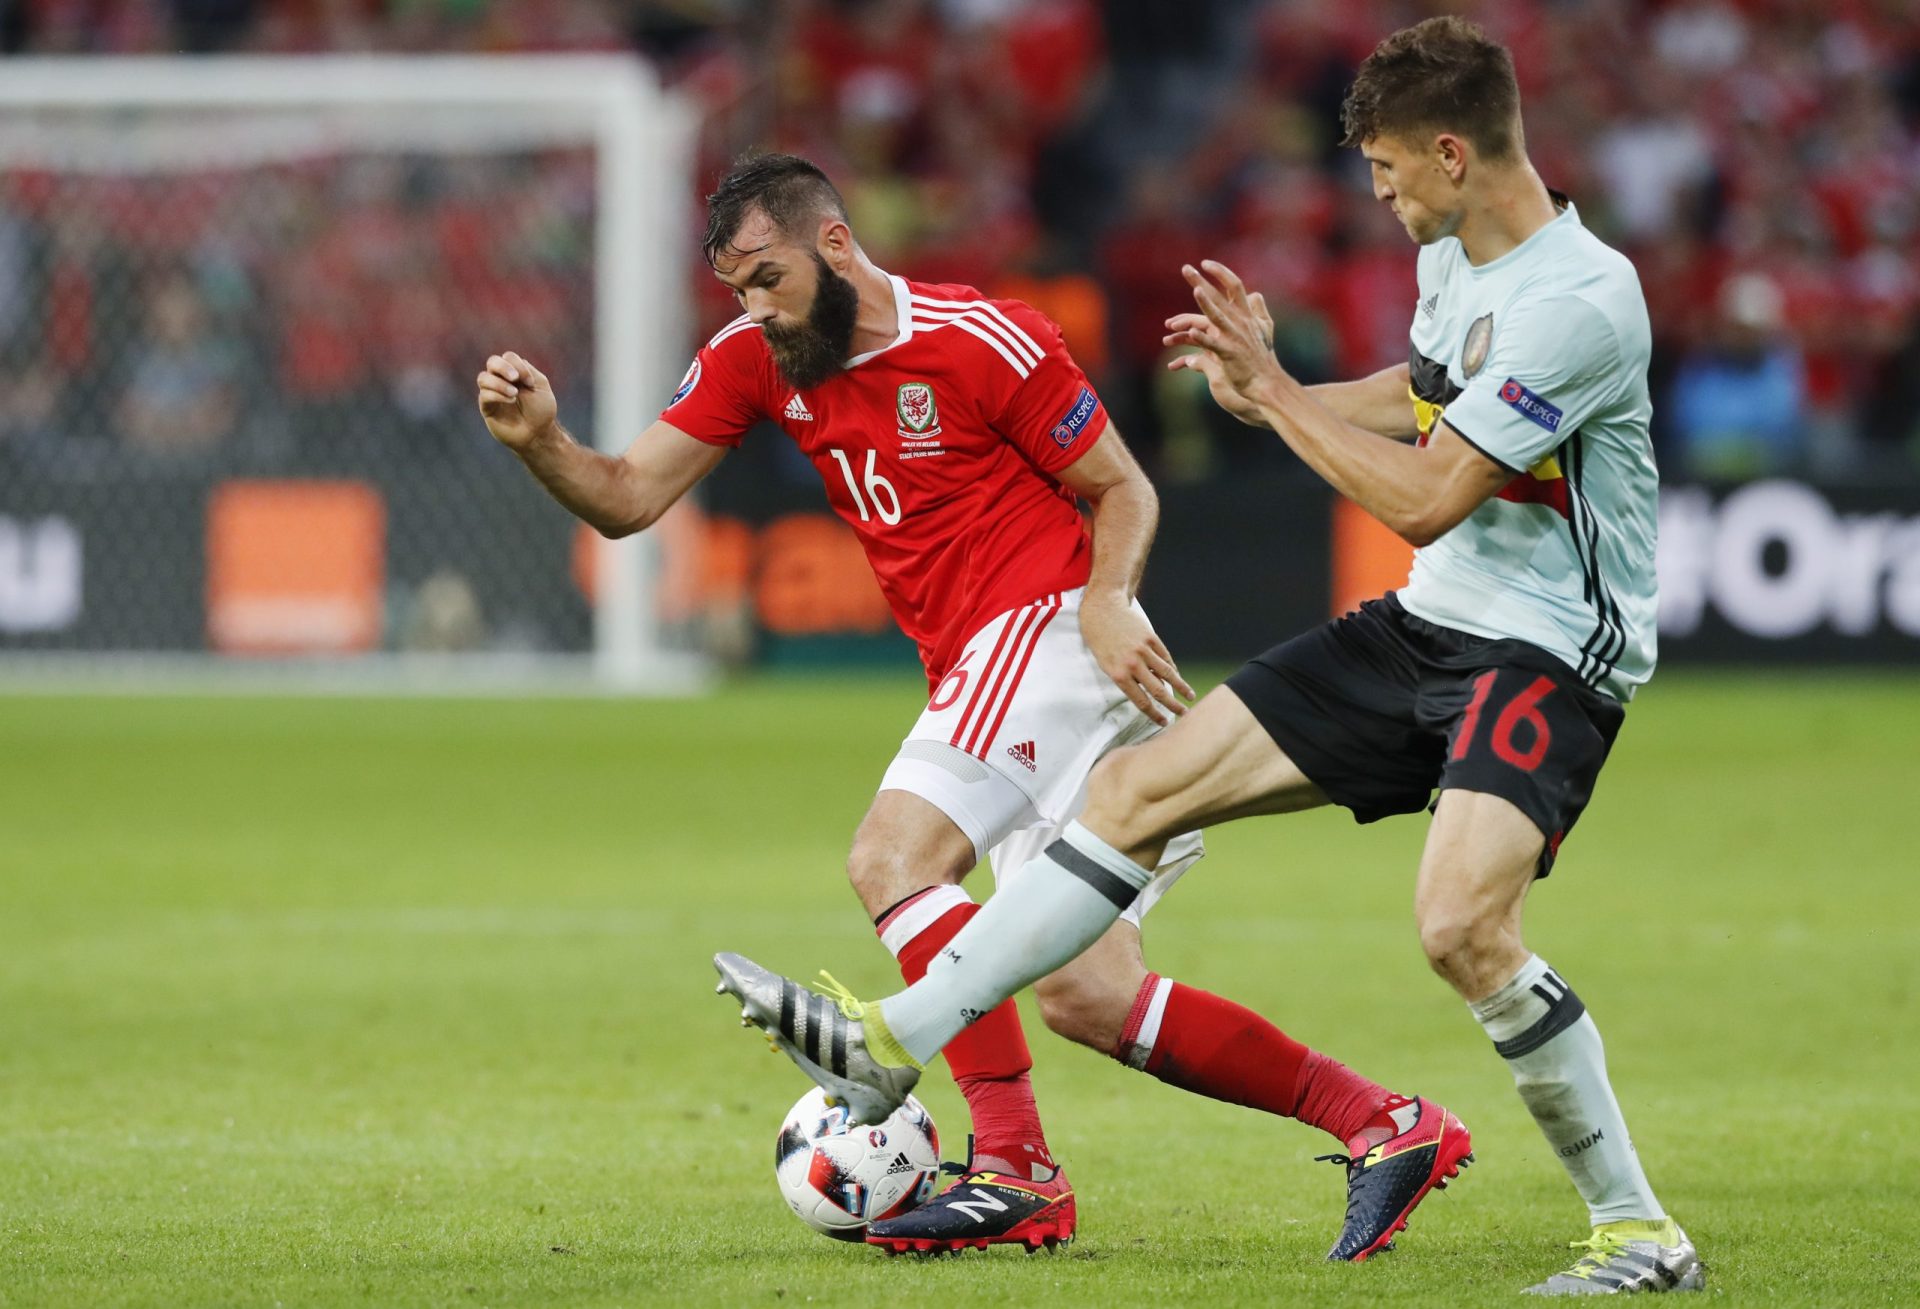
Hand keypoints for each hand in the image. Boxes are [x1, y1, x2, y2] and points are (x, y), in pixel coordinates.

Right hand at [477, 351, 558, 450]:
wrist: (538, 434)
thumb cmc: (541, 411)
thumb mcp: (540, 386)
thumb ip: (527, 371)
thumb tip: (511, 366)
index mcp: (515, 372)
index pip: (508, 357)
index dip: (518, 365)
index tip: (530, 382)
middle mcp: (501, 380)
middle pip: (492, 362)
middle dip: (503, 367)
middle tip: (515, 378)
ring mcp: (492, 393)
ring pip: (483, 378)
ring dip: (499, 383)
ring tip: (515, 394)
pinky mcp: (487, 408)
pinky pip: (484, 395)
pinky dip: (497, 395)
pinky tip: (511, 400)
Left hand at [1080, 594, 1194, 725]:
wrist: (1102, 610)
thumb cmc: (1099, 639)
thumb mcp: (1104, 664)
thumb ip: (1124, 678)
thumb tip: (1144, 691)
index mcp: (1118, 674)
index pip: (1140, 701)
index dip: (1154, 714)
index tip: (1164, 722)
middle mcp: (1132, 664)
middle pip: (1158, 690)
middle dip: (1172, 705)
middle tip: (1184, 715)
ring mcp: (1143, 650)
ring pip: (1167, 673)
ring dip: (1181, 687)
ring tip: (1190, 696)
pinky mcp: (1151, 638)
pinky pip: (1165, 657)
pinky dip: (1172, 668)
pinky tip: (1178, 677)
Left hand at [1163, 261, 1286, 423]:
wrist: (1267, 382)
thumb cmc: (1263, 357)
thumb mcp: (1265, 330)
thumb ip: (1259, 310)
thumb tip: (1256, 294)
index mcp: (1246, 315)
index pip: (1235, 286)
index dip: (1221, 272)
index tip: (1205, 263)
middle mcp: (1240, 322)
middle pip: (1220, 297)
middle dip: (1202, 281)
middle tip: (1185, 268)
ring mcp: (1235, 337)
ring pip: (1217, 316)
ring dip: (1206, 303)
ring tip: (1196, 290)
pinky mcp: (1229, 354)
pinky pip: (1213, 344)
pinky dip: (1203, 337)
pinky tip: (1190, 332)